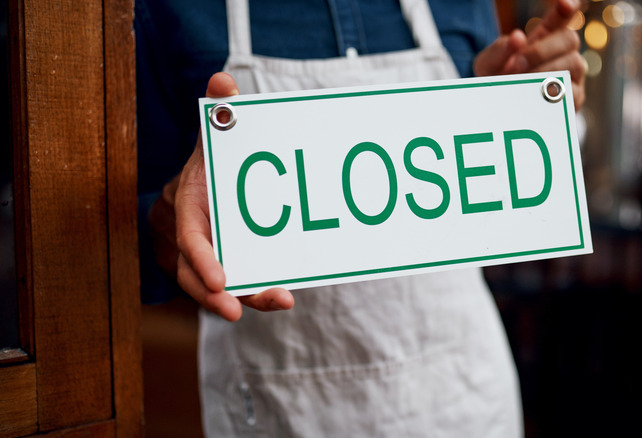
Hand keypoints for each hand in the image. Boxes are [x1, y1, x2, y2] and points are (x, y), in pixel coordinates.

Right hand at [174, 72, 294, 320]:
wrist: (212, 180)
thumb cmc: (216, 158)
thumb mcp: (217, 135)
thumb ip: (222, 113)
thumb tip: (223, 81)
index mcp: (189, 207)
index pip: (190, 238)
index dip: (202, 260)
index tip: (220, 280)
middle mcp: (197, 237)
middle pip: (198, 276)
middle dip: (216, 296)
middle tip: (238, 310)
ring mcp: (214, 254)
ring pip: (223, 287)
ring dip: (248, 297)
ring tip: (281, 301)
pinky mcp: (234, 263)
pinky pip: (244, 282)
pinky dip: (261, 291)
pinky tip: (286, 295)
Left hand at [473, 0, 585, 108]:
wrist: (499, 112)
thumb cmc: (496, 81)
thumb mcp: (488, 64)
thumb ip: (498, 50)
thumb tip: (517, 39)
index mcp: (545, 36)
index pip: (563, 15)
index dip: (568, 6)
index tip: (565, 4)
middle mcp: (563, 52)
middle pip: (570, 38)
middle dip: (542, 50)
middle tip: (517, 63)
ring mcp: (572, 75)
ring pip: (575, 63)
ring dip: (546, 71)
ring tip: (520, 82)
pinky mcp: (573, 98)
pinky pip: (573, 92)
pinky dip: (552, 92)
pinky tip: (534, 95)